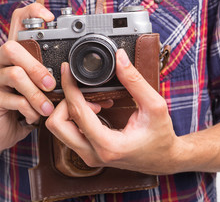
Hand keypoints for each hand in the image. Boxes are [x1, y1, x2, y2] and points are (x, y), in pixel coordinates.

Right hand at [0, 3, 55, 153]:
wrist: (0, 133)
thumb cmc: (24, 108)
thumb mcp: (41, 91)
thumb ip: (54, 81)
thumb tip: (79, 81)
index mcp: (15, 55)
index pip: (17, 22)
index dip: (32, 13)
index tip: (50, 18)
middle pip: (12, 48)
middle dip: (37, 67)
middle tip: (51, 85)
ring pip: (14, 75)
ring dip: (36, 93)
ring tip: (47, 108)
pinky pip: (12, 99)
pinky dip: (28, 110)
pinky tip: (33, 117)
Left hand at [46, 49, 181, 174]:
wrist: (163, 159)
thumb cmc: (161, 137)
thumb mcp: (154, 106)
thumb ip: (135, 81)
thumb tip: (119, 58)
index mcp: (108, 145)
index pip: (77, 112)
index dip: (69, 87)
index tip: (67, 70)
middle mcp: (93, 155)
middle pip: (56, 124)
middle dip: (65, 102)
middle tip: (82, 91)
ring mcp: (89, 157)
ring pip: (59, 130)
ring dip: (70, 109)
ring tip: (94, 101)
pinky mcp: (88, 154)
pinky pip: (68, 133)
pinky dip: (76, 117)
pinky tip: (95, 109)